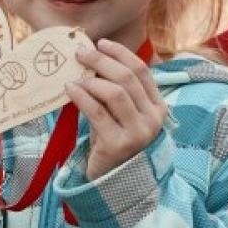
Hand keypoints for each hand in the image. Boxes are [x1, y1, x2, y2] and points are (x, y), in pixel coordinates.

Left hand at [65, 40, 165, 181]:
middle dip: (102, 61)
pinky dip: (82, 96)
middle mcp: (152, 119)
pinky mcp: (118, 145)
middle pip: (127, 78)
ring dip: (92, 78)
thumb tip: (91, 59)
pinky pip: (98, 112)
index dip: (121, 53)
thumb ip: (115, 92)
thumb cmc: (115, 143)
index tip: (101, 43)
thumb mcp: (122, 116)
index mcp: (158, 108)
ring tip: (75, 74)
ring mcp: (137, 133)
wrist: (115, 184)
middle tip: (81, 53)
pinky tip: (69, 89)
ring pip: (115, 93)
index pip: (142, 71)